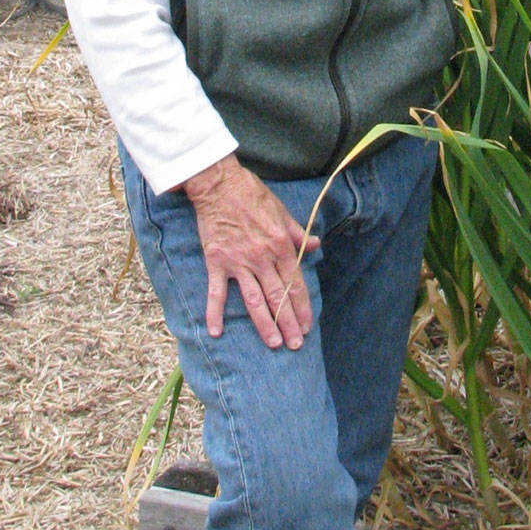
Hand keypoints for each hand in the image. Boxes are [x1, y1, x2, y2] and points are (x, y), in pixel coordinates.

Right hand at [182, 154, 317, 349]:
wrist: (219, 184)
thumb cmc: (252, 194)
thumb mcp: (282, 211)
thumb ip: (298, 233)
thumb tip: (316, 245)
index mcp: (281, 245)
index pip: (295, 283)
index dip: (302, 306)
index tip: (307, 325)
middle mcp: (262, 257)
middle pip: (278, 296)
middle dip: (288, 322)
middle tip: (295, 344)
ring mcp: (238, 262)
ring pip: (255, 299)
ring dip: (264, 324)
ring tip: (273, 344)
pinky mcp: (217, 262)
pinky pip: (216, 292)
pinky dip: (214, 312)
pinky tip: (215, 332)